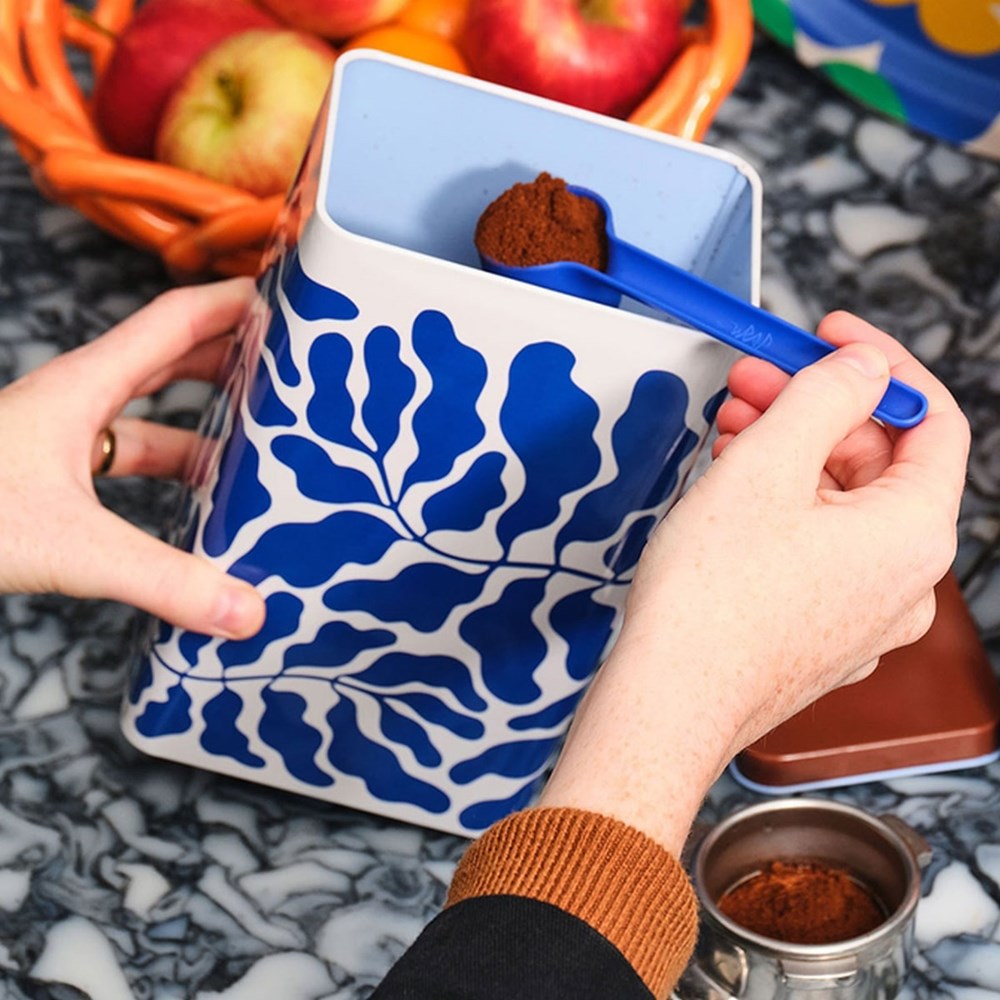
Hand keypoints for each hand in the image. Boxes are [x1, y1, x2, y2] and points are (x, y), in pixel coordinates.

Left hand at [0, 278, 265, 638]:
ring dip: (204, 422)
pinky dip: (168, 470)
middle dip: (232, 358)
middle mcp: (74, 402)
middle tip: (289, 368)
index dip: (233, 303)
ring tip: (260, 441)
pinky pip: (125, 459)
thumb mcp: (70, 545)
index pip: (174, 321)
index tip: (286, 299)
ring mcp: (60, 439)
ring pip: (149, 415)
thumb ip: (163, 579)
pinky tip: (197, 499)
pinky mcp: (50, 477)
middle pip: (169, 360)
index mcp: (82, 387)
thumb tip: (245, 609)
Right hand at [539, 312, 969, 852]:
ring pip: (840, 506)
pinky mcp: (822, 633)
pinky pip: (818, 550)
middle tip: (753, 381)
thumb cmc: (711, 600)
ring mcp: (865, 614)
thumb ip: (826, 396)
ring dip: (789, 456)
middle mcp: (905, 581)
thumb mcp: (767, 465)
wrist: (668, 701)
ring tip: (730, 432)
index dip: (881, 364)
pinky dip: (782, 508)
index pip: (932, 420)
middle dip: (812, 410)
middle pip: (876, 463)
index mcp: (912, 535)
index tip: (831, 336)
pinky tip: (732, 491)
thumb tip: (863, 367)